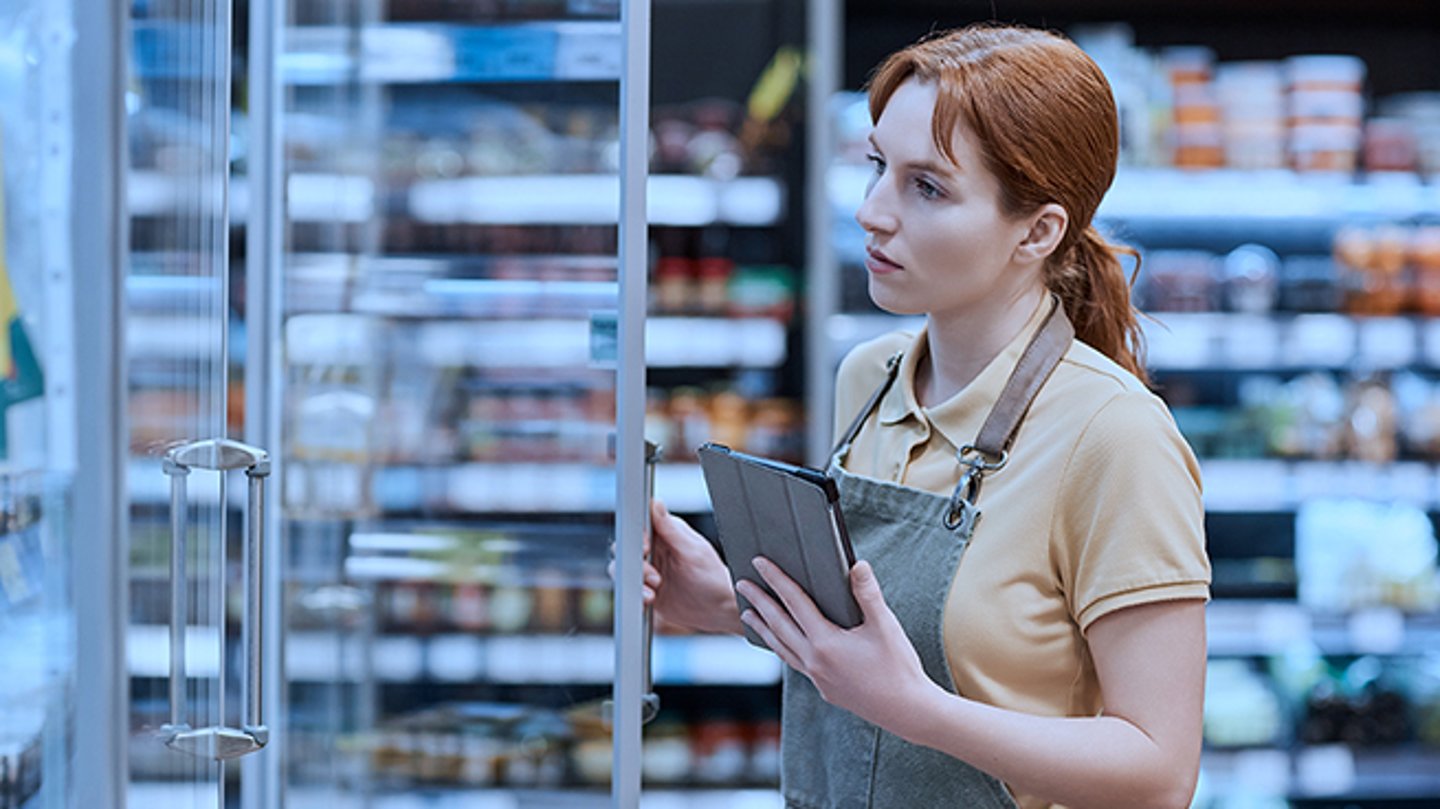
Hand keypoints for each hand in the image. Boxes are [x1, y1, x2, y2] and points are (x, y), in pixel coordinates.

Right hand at [639, 499, 742, 634]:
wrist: (717, 611)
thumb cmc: (713, 579)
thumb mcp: (694, 552)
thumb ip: (672, 530)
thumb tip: (657, 504)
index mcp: (667, 534)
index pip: (641, 525)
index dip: (638, 536)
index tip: (645, 549)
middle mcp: (656, 550)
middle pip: (627, 548)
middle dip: (635, 563)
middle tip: (654, 576)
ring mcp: (649, 570)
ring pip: (624, 569)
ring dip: (635, 581)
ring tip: (653, 591)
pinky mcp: (645, 589)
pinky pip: (629, 589)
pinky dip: (635, 595)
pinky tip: (649, 600)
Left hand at [737, 557, 939, 730]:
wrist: (907, 711)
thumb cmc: (898, 668)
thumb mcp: (885, 626)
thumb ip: (868, 594)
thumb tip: (856, 565)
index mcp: (825, 642)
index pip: (794, 602)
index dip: (776, 579)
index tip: (759, 562)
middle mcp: (814, 661)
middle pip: (778, 625)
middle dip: (759, 602)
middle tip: (741, 583)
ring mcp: (817, 677)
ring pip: (781, 647)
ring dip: (763, 628)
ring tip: (748, 614)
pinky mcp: (824, 688)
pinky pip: (794, 663)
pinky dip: (781, 648)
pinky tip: (781, 644)